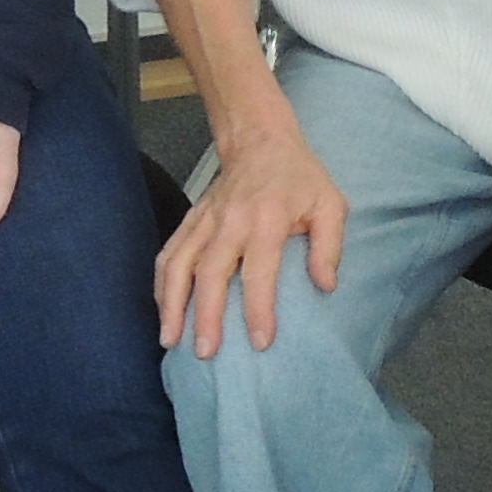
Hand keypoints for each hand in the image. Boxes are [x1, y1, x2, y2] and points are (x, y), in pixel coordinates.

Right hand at [157, 114, 350, 355]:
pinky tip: (162, 311)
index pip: (259, 272)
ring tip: (170, 339)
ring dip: (172, 304)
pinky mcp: (190, 221)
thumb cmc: (299, 177)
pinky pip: (168, 254)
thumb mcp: (330, 204)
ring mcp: (205, 221)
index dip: (258, 309)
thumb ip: (329, 246)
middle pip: (211, 273)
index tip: (260, 342)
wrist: (259, 139)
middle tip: (204, 352)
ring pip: (179, 265)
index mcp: (267, 220)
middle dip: (205, 315)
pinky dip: (161, 284)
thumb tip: (325, 286)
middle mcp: (230, 221)